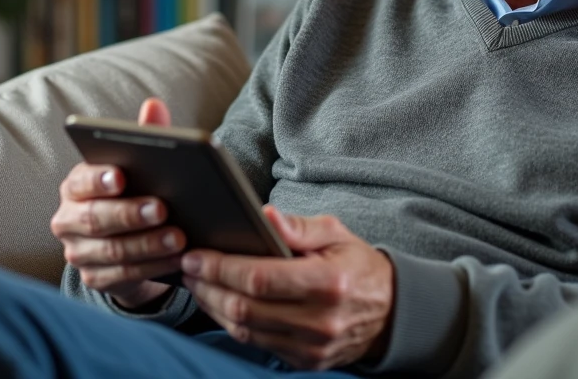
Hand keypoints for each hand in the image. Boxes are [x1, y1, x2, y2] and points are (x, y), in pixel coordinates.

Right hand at [50, 98, 186, 309]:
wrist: (131, 241)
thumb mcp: (142, 166)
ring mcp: (79, 252)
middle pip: (95, 219)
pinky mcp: (95, 278)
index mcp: (76, 185)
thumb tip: (154, 104)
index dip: (99, 179)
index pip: (81, 181)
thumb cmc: (137, 191)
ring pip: (112, 250)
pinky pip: (123, 275)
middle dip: (130, 214)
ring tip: (179, 237)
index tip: (121, 176)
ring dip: (147, 244)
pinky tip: (177, 259)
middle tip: (162, 208)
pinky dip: (152, 267)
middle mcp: (68, 219)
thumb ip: (146, 135)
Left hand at [181, 208, 393, 370]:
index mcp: (329, 282)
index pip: (260, 278)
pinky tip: (221, 304)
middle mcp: (320, 320)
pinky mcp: (305, 362)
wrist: (389, 312)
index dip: (222, 268)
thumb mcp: (337, 234)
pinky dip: (232, 324)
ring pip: (245, 330)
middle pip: (246, 308)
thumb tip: (265, 215)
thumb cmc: (357, 265)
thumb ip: (299, 227)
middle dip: (208, 286)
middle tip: (188, 267)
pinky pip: (257, 344)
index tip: (197, 255)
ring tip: (197, 284)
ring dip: (214, 306)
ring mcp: (311, 346)